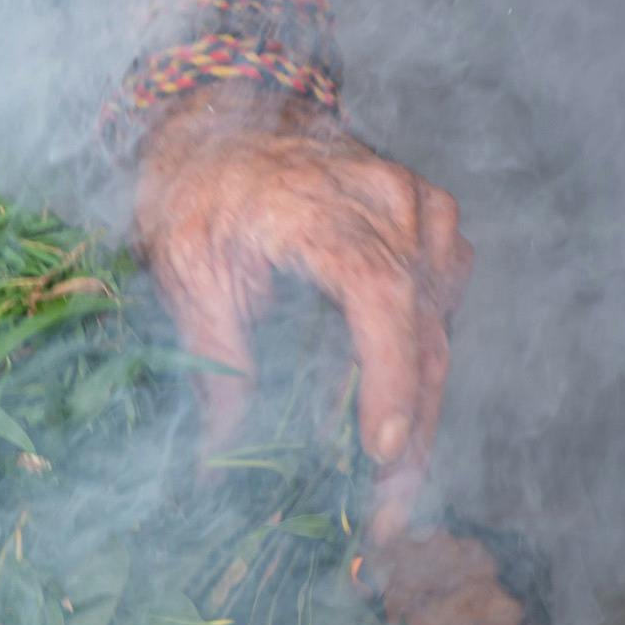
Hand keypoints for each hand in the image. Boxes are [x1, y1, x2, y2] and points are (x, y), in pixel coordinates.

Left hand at [131, 87, 471, 544]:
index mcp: (328, 209)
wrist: (221, 111)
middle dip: (410, 430)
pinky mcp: (431, 222)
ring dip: (421, 409)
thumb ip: (213, 357)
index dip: (389, 380)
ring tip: (391, 489)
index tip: (382, 451)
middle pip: (424, 331)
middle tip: (385, 513)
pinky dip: (421, 360)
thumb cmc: (198, 184)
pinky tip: (393, 417)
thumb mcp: (184, 268)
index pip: (381, 301)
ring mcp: (422, 210)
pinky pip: (440, 305)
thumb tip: (219, 451)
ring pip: (440, 328)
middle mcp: (394, 205)